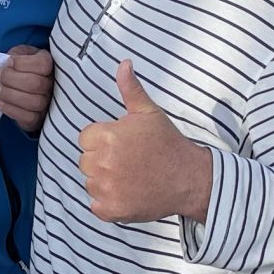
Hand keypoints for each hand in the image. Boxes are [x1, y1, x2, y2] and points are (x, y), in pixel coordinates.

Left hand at [0, 45, 53, 133]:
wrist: (28, 88)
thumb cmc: (24, 68)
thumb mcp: (21, 54)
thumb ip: (17, 54)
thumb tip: (8, 64)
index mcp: (51, 64)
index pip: (43, 64)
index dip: (21, 63)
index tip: (9, 62)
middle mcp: (54, 84)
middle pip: (35, 83)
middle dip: (10, 79)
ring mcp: (48, 103)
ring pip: (32, 102)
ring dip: (9, 95)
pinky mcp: (39, 118)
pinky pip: (28, 117)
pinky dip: (9, 109)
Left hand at [77, 61, 211, 222]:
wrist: (188, 179)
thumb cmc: (168, 144)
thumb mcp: (149, 112)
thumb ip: (130, 88)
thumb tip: (124, 63)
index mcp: (107, 136)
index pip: (85, 138)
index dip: (102, 140)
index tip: (122, 144)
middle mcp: (102, 162)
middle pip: (85, 160)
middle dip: (101, 159)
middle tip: (128, 161)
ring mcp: (105, 189)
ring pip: (90, 182)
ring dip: (104, 181)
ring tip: (129, 176)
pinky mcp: (111, 210)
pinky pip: (96, 204)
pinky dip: (108, 202)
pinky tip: (127, 192)